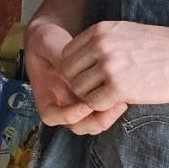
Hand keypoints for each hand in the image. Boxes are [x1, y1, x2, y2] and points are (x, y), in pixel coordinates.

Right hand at [25, 17, 121, 133]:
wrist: (55, 41)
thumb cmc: (47, 42)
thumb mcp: (48, 44)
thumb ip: (59, 59)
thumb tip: (75, 73)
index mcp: (44, 96)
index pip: (52, 116)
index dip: (69, 114)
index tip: (85, 104)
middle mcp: (61, 105)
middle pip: (78, 126)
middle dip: (96, 120)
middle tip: (112, 106)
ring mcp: (77, 104)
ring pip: (94, 123)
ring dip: (107, 117)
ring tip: (121, 101)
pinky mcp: (93, 98)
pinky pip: (103, 112)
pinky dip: (112, 107)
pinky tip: (124, 94)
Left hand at [59, 21, 168, 114]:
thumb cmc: (166, 48)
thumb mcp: (128, 33)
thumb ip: (104, 42)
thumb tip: (83, 58)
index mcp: (100, 31)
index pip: (67, 54)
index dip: (78, 69)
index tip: (94, 76)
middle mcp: (100, 45)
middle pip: (68, 72)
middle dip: (81, 84)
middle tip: (100, 90)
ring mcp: (109, 66)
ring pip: (78, 89)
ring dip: (92, 96)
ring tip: (112, 95)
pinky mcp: (119, 88)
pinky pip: (94, 103)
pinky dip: (103, 107)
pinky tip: (120, 102)